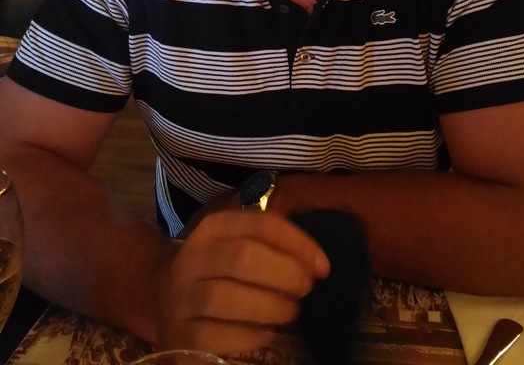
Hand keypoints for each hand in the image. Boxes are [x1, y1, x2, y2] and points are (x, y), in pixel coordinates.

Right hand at [158, 209, 329, 355]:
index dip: (299, 244)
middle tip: (305, 288)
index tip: (323, 267)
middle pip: (244, 257)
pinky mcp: (180, 335)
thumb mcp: (237, 243)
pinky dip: (253, 335)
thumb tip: (317, 262)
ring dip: (272, 306)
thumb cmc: (217, 269)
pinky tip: (267, 332)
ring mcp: (182, 297)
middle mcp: (192, 258)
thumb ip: (272, 244)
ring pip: (228, 297)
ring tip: (290, 311)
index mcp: (213, 228)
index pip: (262, 225)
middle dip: (285, 274)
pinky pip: (220, 336)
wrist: (163, 297)